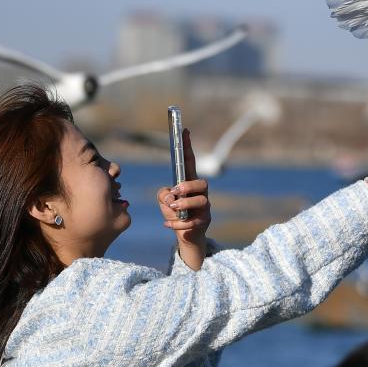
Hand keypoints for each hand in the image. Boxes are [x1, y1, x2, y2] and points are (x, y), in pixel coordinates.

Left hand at [156, 129, 210, 254]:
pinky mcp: (204, 221)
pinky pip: (193, 221)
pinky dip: (178, 223)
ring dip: (185, 204)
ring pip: (201, 201)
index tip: (184, 130)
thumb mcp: (164, 201)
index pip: (190, 162)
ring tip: (173, 208)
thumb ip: (163, 194)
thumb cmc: (175, 213)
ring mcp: (204, 208)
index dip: (187, 147)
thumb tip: (171, 195)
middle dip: (188, 185)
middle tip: (176, 191)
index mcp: (190, 183)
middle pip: (202, 183)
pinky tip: (167, 224)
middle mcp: (200, 193)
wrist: (186, 236)